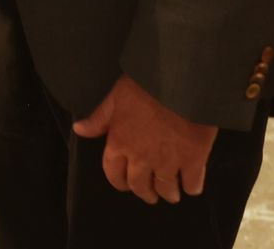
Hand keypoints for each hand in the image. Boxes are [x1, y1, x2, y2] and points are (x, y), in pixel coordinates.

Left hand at [73, 75, 217, 205]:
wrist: (180, 78)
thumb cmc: (146, 82)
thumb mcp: (117, 95)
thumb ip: (100, 117)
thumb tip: (79, 129)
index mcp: (120, 142)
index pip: (113, 174)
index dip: (119, 181)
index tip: (125, 183)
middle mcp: (142, 158)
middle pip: (140, 187)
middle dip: (145, 192)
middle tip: (150, 193)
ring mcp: (168, 162)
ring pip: (166, 190)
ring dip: (168, 193)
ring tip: (172, 192)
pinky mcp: (193, 161)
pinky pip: (192, 185)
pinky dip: (192, 187)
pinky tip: (192, 184)